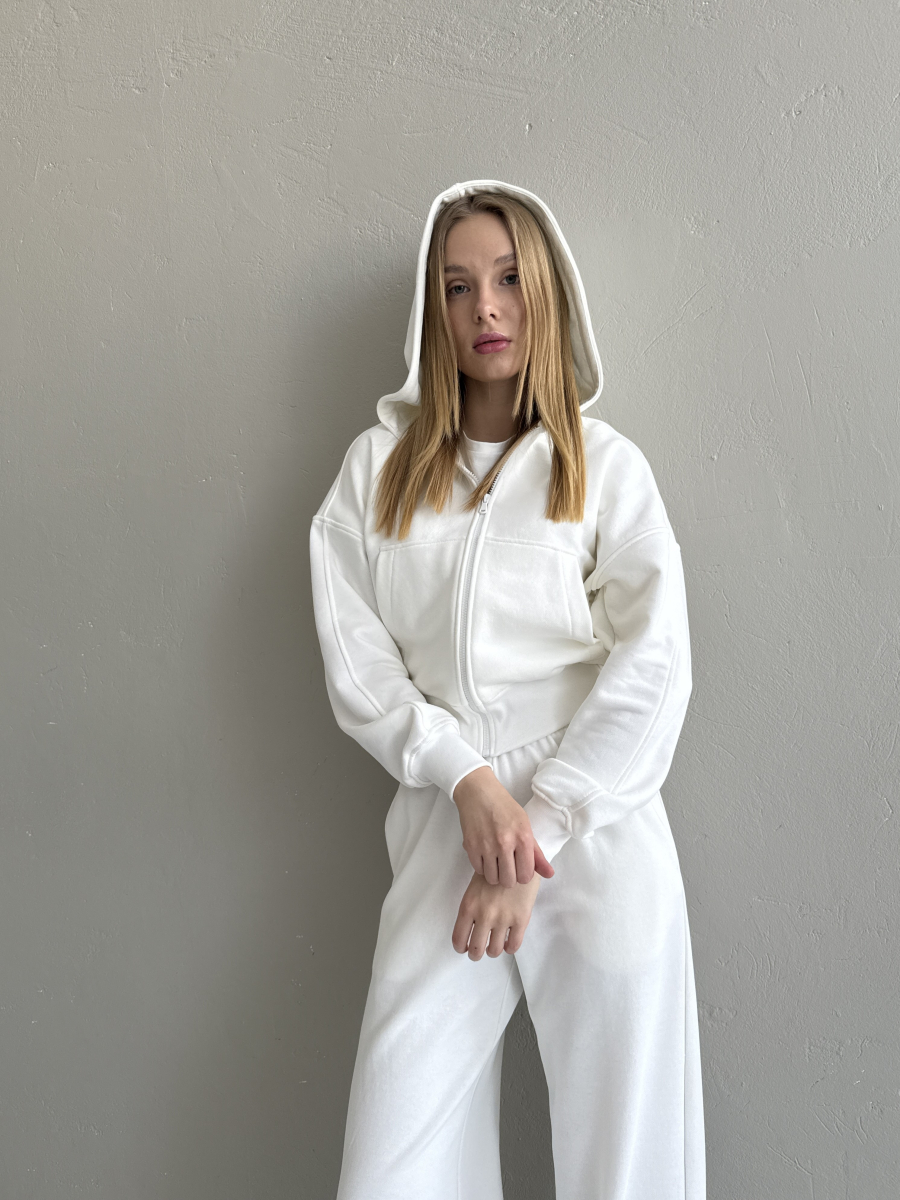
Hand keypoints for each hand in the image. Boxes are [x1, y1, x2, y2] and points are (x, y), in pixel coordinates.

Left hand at [452, 871, 541, 959]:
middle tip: (479, 950)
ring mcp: (503, 919)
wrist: (520, 857)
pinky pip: (513, 945)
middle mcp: (484, 915)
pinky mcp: (521, 920)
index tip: (464, 947)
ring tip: (494, 945)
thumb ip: (470, 903)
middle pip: (476, 949)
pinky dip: (509, 947)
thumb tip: (469, 919)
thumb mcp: (475, 883)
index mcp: (469, 905)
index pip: (459, 938)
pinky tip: (508, 941)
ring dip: (493, 950)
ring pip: (494, 950)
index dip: (461, 947)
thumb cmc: (496, 867)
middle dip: (476, 953)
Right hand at [453, 766, 554, 886]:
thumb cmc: (505, 807)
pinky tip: (485, 856)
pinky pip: (478, 870)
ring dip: (495, 873)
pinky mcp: (470, 846)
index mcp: (523, 838)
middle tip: (508, 866)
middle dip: (509, 877)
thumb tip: (550, 875)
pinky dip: (483, 867)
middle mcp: (505, 843)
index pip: (526, 875)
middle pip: (509, 881)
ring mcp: (486, 846)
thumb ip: (536, 853)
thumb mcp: (526, 825)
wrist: (479, 793)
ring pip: (492, 878)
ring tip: (496, 861)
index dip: (523, 875)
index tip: (520, 867)